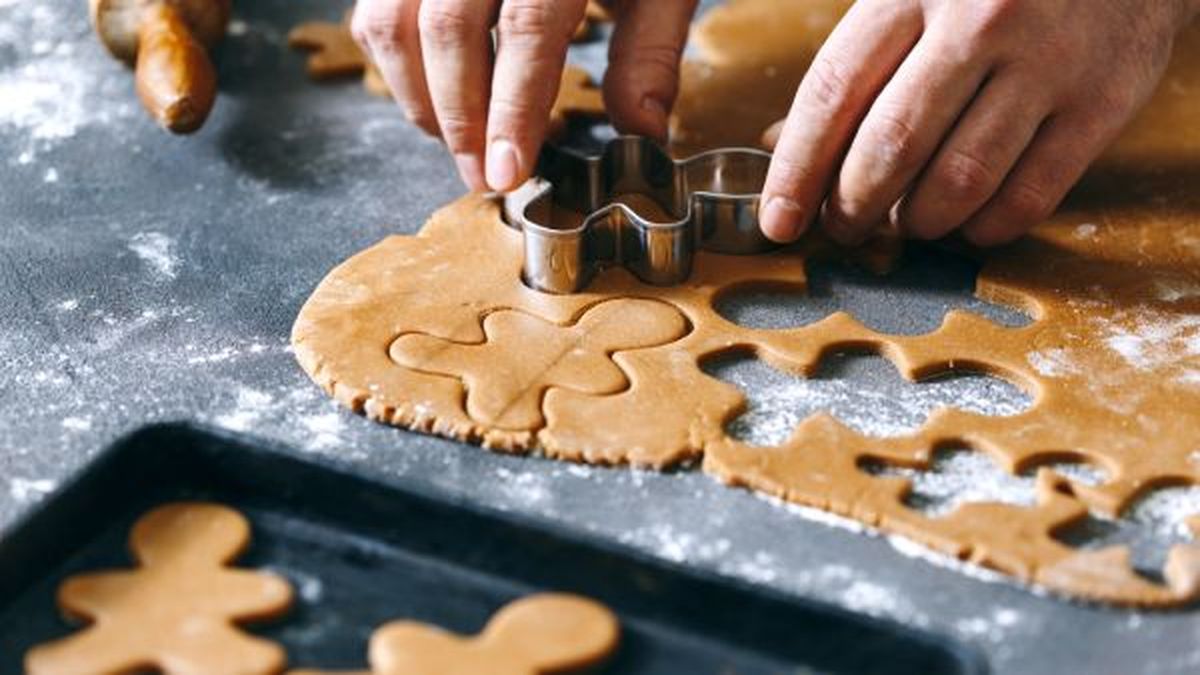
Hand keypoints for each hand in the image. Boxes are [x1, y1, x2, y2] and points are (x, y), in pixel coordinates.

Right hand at [352, 0, 698, 191]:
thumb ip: (650, 51)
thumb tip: (643, 131)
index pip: (525, 27)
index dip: (513, 108)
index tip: (508, 171)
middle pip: (447, 29)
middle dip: (460, 118)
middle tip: (482, 177)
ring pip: (394, 21)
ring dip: (421, 98)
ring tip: (459, 142)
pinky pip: (375, 12)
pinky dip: (396, 66)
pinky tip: (436, 97)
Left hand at [759, 0, 1198, 245]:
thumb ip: (855, 64)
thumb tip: (780, 145)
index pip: (833, 94)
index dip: (797, 170)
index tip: (779, 222)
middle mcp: (981, 21)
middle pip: (891, 148)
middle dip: (853, 208)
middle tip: (844, 228)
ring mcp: (1048, 62)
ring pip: (958, 183)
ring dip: (917, 223)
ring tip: (905, 223)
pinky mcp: (1103, 102)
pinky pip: (1029, 197)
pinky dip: (985, 228)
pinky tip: (968, 223)